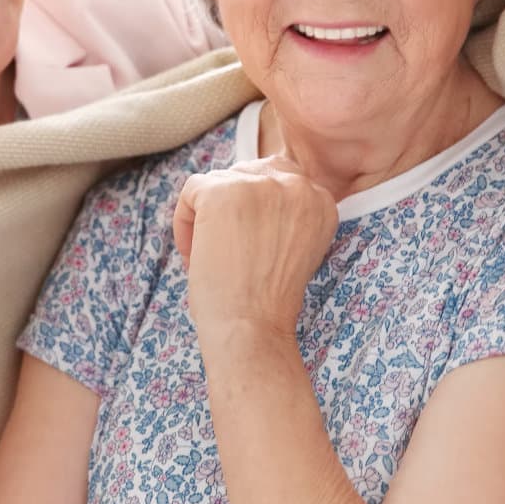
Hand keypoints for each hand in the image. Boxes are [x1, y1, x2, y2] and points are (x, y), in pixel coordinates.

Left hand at [172, 156, 337, 336]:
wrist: (252, 329)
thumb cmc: (267, 300)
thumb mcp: (296, 247)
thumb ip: (284, 213)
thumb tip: (246, 187)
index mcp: (321, 199)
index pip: (279, 178)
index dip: (256, 212)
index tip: (249, 247)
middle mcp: (297, 184)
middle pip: (247, 174)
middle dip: (230, 210)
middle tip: (229, 254)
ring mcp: (259, 184)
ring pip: (217, 183)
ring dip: (206, 219)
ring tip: (212, 259)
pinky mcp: (221, 191)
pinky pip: (190, 192)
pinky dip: (184, 223)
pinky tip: (193, 256)